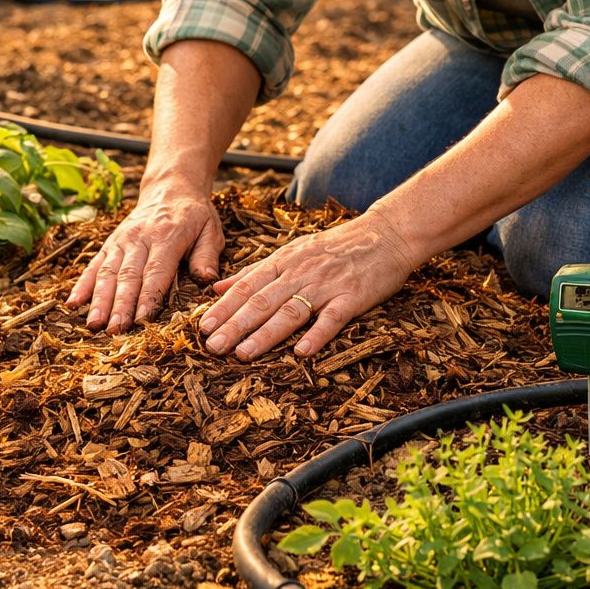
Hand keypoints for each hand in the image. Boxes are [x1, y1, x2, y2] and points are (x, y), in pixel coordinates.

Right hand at [67, 180, 223, 332]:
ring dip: (100, 300)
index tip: (142, 320)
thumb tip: (207, 279)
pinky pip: (94, 265)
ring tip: (93, 324)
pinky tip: (73, 303)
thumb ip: (207, 255)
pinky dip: (83, 284)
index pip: (156, 270)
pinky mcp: (110, 243)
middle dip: (120, 305)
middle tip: (114, 331)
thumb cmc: (194, 215)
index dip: (148, 296)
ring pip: (108, 272)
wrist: (170, 187)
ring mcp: (121, 240)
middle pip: (128, 275)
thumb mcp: (211, 230)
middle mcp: (140, 238)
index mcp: (168, 236)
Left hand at [200, 211, 418, 361]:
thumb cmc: (337, 246)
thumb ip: (255, 270)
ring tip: (243, 353)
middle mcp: (301, 272)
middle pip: (263, 301)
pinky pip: (333, 318)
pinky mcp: (353, 297)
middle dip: (235, 324)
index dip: (224, 307)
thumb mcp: (292, 250)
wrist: (386, 235)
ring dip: (266, 334)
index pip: (248, 286)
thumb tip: (218, 285)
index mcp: (284, 261)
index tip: (202, 327)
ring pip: (290, 311)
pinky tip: (302, 352)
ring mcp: (327, 285)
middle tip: (213, 346)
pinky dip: (317, 334)